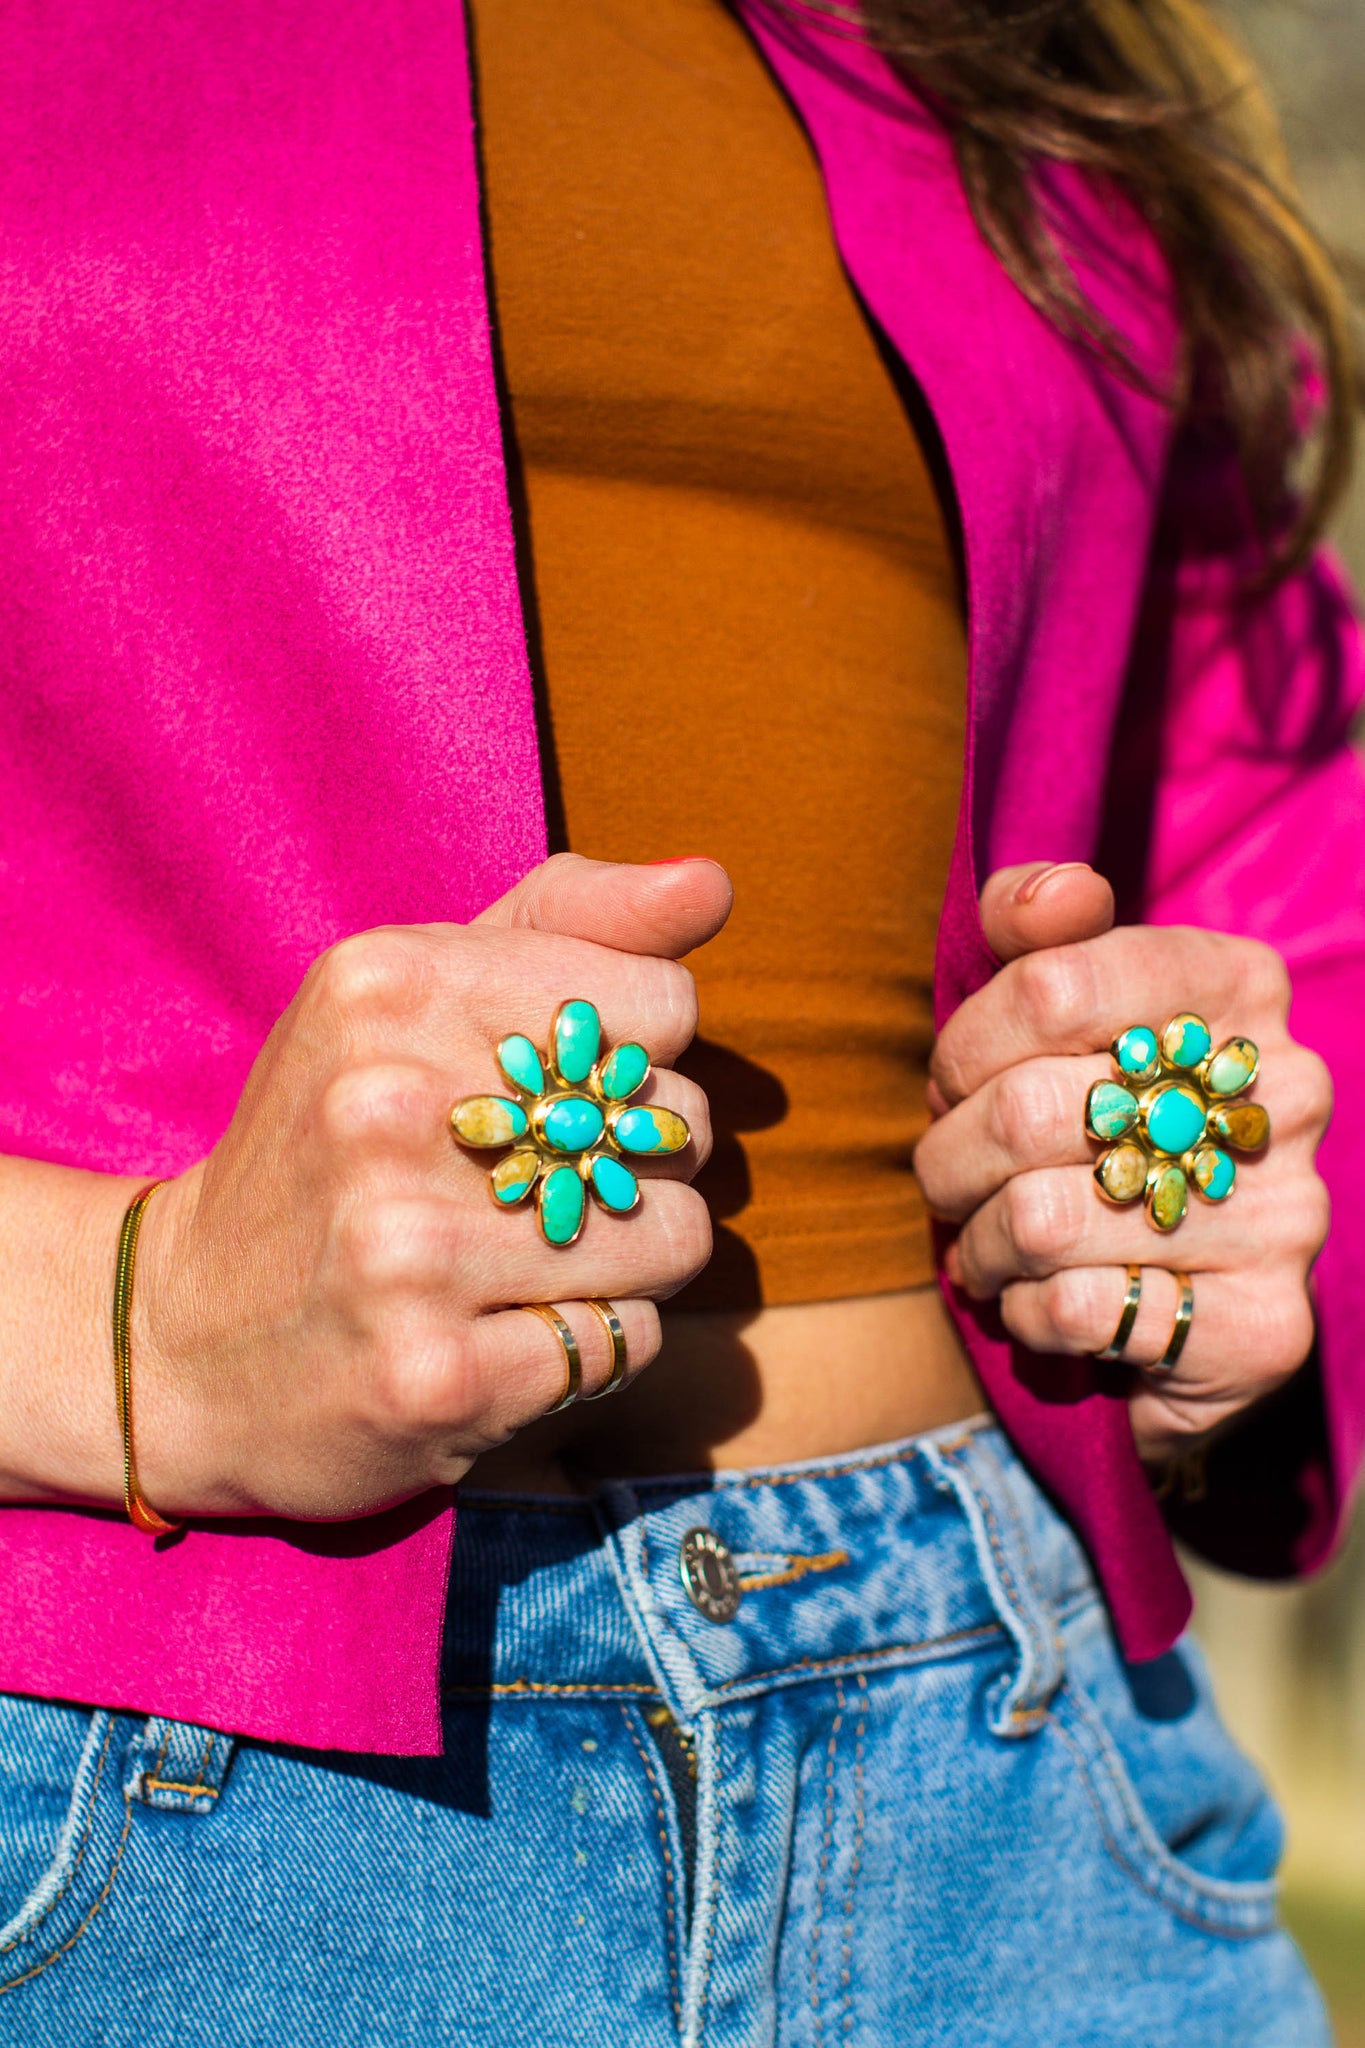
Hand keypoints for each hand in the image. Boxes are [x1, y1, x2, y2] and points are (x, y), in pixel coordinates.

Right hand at [129, 855, 731, 1518]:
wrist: (181, 1342)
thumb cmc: (332, 1144)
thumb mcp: (412, 992)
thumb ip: (571, 922)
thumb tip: (711, 882)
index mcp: (387, 985)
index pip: (663, 1001)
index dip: (634, 1057)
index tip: (550, 1091)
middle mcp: (386, 1107)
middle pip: (677, 1119)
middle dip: (636, 1163)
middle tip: (528, 1190)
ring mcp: (405, 1251)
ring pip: (671, 1237)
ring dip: (626, 1262)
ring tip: (522, 1262)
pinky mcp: (434, 1376)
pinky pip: (626, 1340)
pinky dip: (590, 1344)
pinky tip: (500, 1331)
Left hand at [913, 862, 1330, 1460]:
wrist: (1178, 1287)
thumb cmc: (1094, 1120)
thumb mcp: (1062, 1006)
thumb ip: (1038, 931)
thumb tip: (1052, 895)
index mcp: (1236, 985)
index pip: (1047, 986)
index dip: (963, 1050)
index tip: (954, 1085)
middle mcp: (1282, 1092)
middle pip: (1026, 1110)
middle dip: (949, 1157)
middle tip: (951, 1179)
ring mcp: (1287, 1213)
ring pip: (1039, 1220)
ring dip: (979, 1246)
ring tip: (989, 1247)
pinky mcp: (1266, 1327)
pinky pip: (1080, 1310)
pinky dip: (1027, 1314)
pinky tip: (1044, 1301)